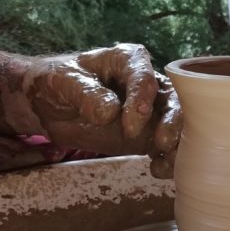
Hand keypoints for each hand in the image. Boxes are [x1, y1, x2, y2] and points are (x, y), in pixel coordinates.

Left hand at [0, 44, 181, 177]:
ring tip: (165, 163)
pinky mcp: (147, 133)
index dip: (142, 102)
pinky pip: (166, 145)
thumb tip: (109, 111)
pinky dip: (168, 158)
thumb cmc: (59, 83)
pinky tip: (158, 169)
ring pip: (177, 123)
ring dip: (178, 143)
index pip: (144, 78)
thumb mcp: (65, 83)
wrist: (51, 105)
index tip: (130, 127)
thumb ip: (87, 94)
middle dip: (174, 121)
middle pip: (174, 98)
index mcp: (128, 61)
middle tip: (162, 143)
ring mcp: (151, 110)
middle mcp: (147, 83)